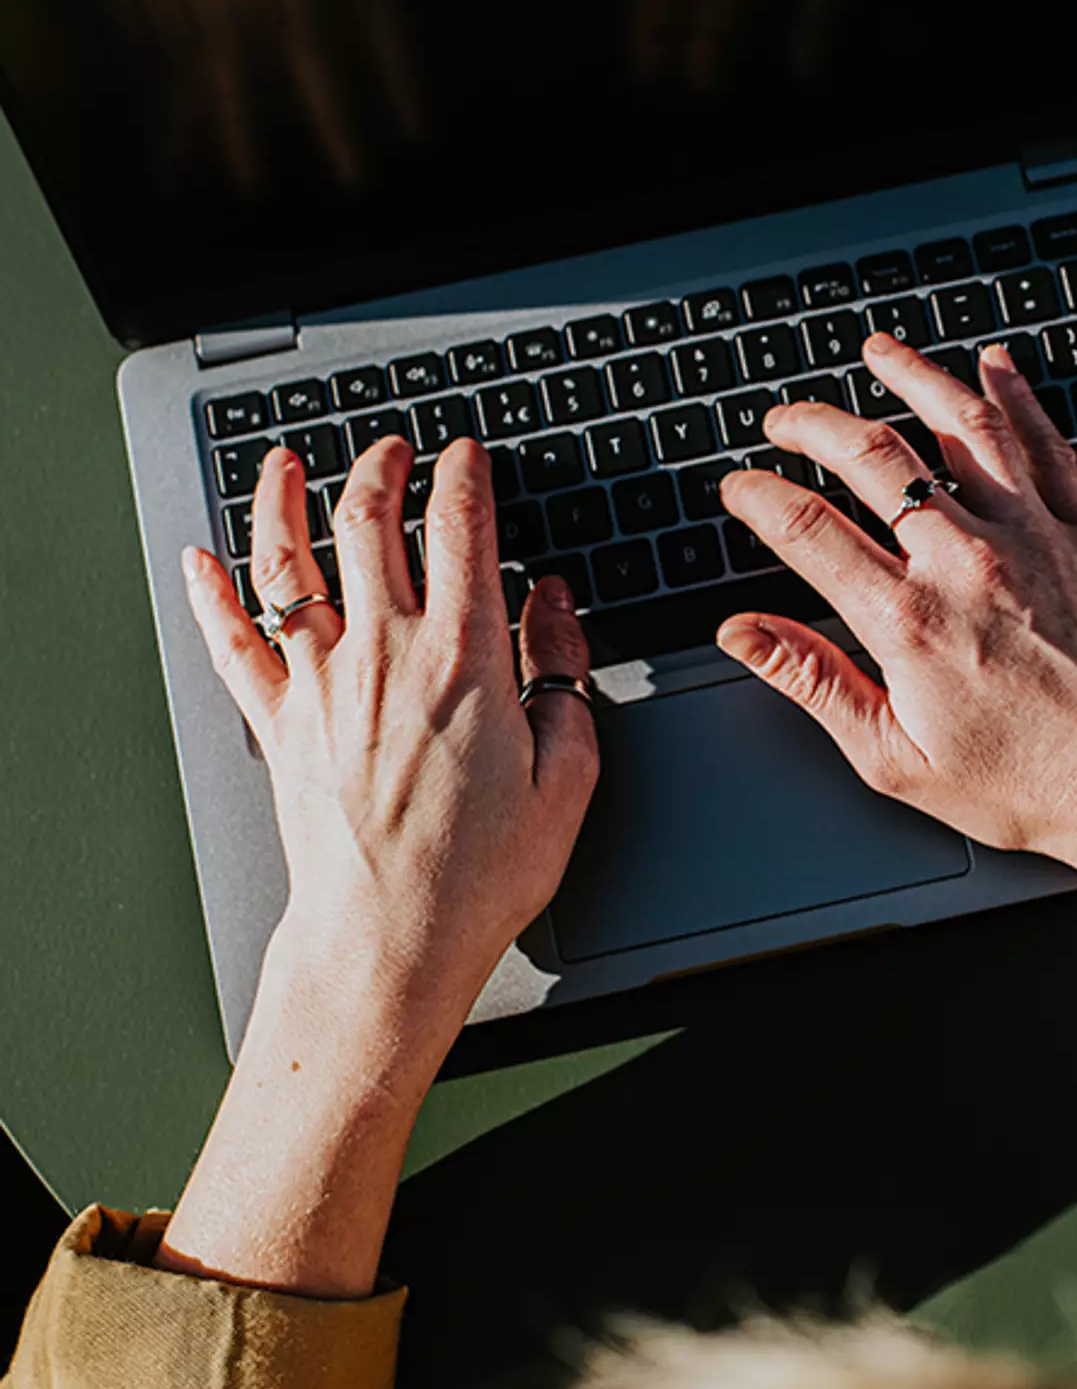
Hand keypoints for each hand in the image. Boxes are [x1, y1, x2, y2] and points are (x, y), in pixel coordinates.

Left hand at [182, 435, 597, 1053]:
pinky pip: (232, 645)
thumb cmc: (479, 872)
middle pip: (367, 525)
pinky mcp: (281, 725)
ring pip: (287, 566)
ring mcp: (322, 686)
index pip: (459, 529)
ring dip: (282, 502)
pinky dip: (209, 597)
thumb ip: (565, 673)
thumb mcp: (568, 774)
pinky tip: (197, 560)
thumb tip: (554, 603)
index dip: (463, 475)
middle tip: (391, 447)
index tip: (465, 454)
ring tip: (285, 464)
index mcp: (463, 660)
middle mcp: (384, 654)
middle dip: (379, 468)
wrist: (389, 940)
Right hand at [717, 332, 1076, 1057]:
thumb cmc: (1028, 785)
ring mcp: (1032, 539)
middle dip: (815, 425)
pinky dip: (1015, 396)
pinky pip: (1045, 444)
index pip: (808, 530)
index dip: (758, 497)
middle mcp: (967, 564)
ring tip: (878, 354)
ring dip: (913, 377)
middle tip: (786, 421)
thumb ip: (814, 683)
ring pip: (961, 426)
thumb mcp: (895, 759)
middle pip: (874, 458)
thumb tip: (745, 634)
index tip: (739, 487)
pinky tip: (994, 367)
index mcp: (910, 622)